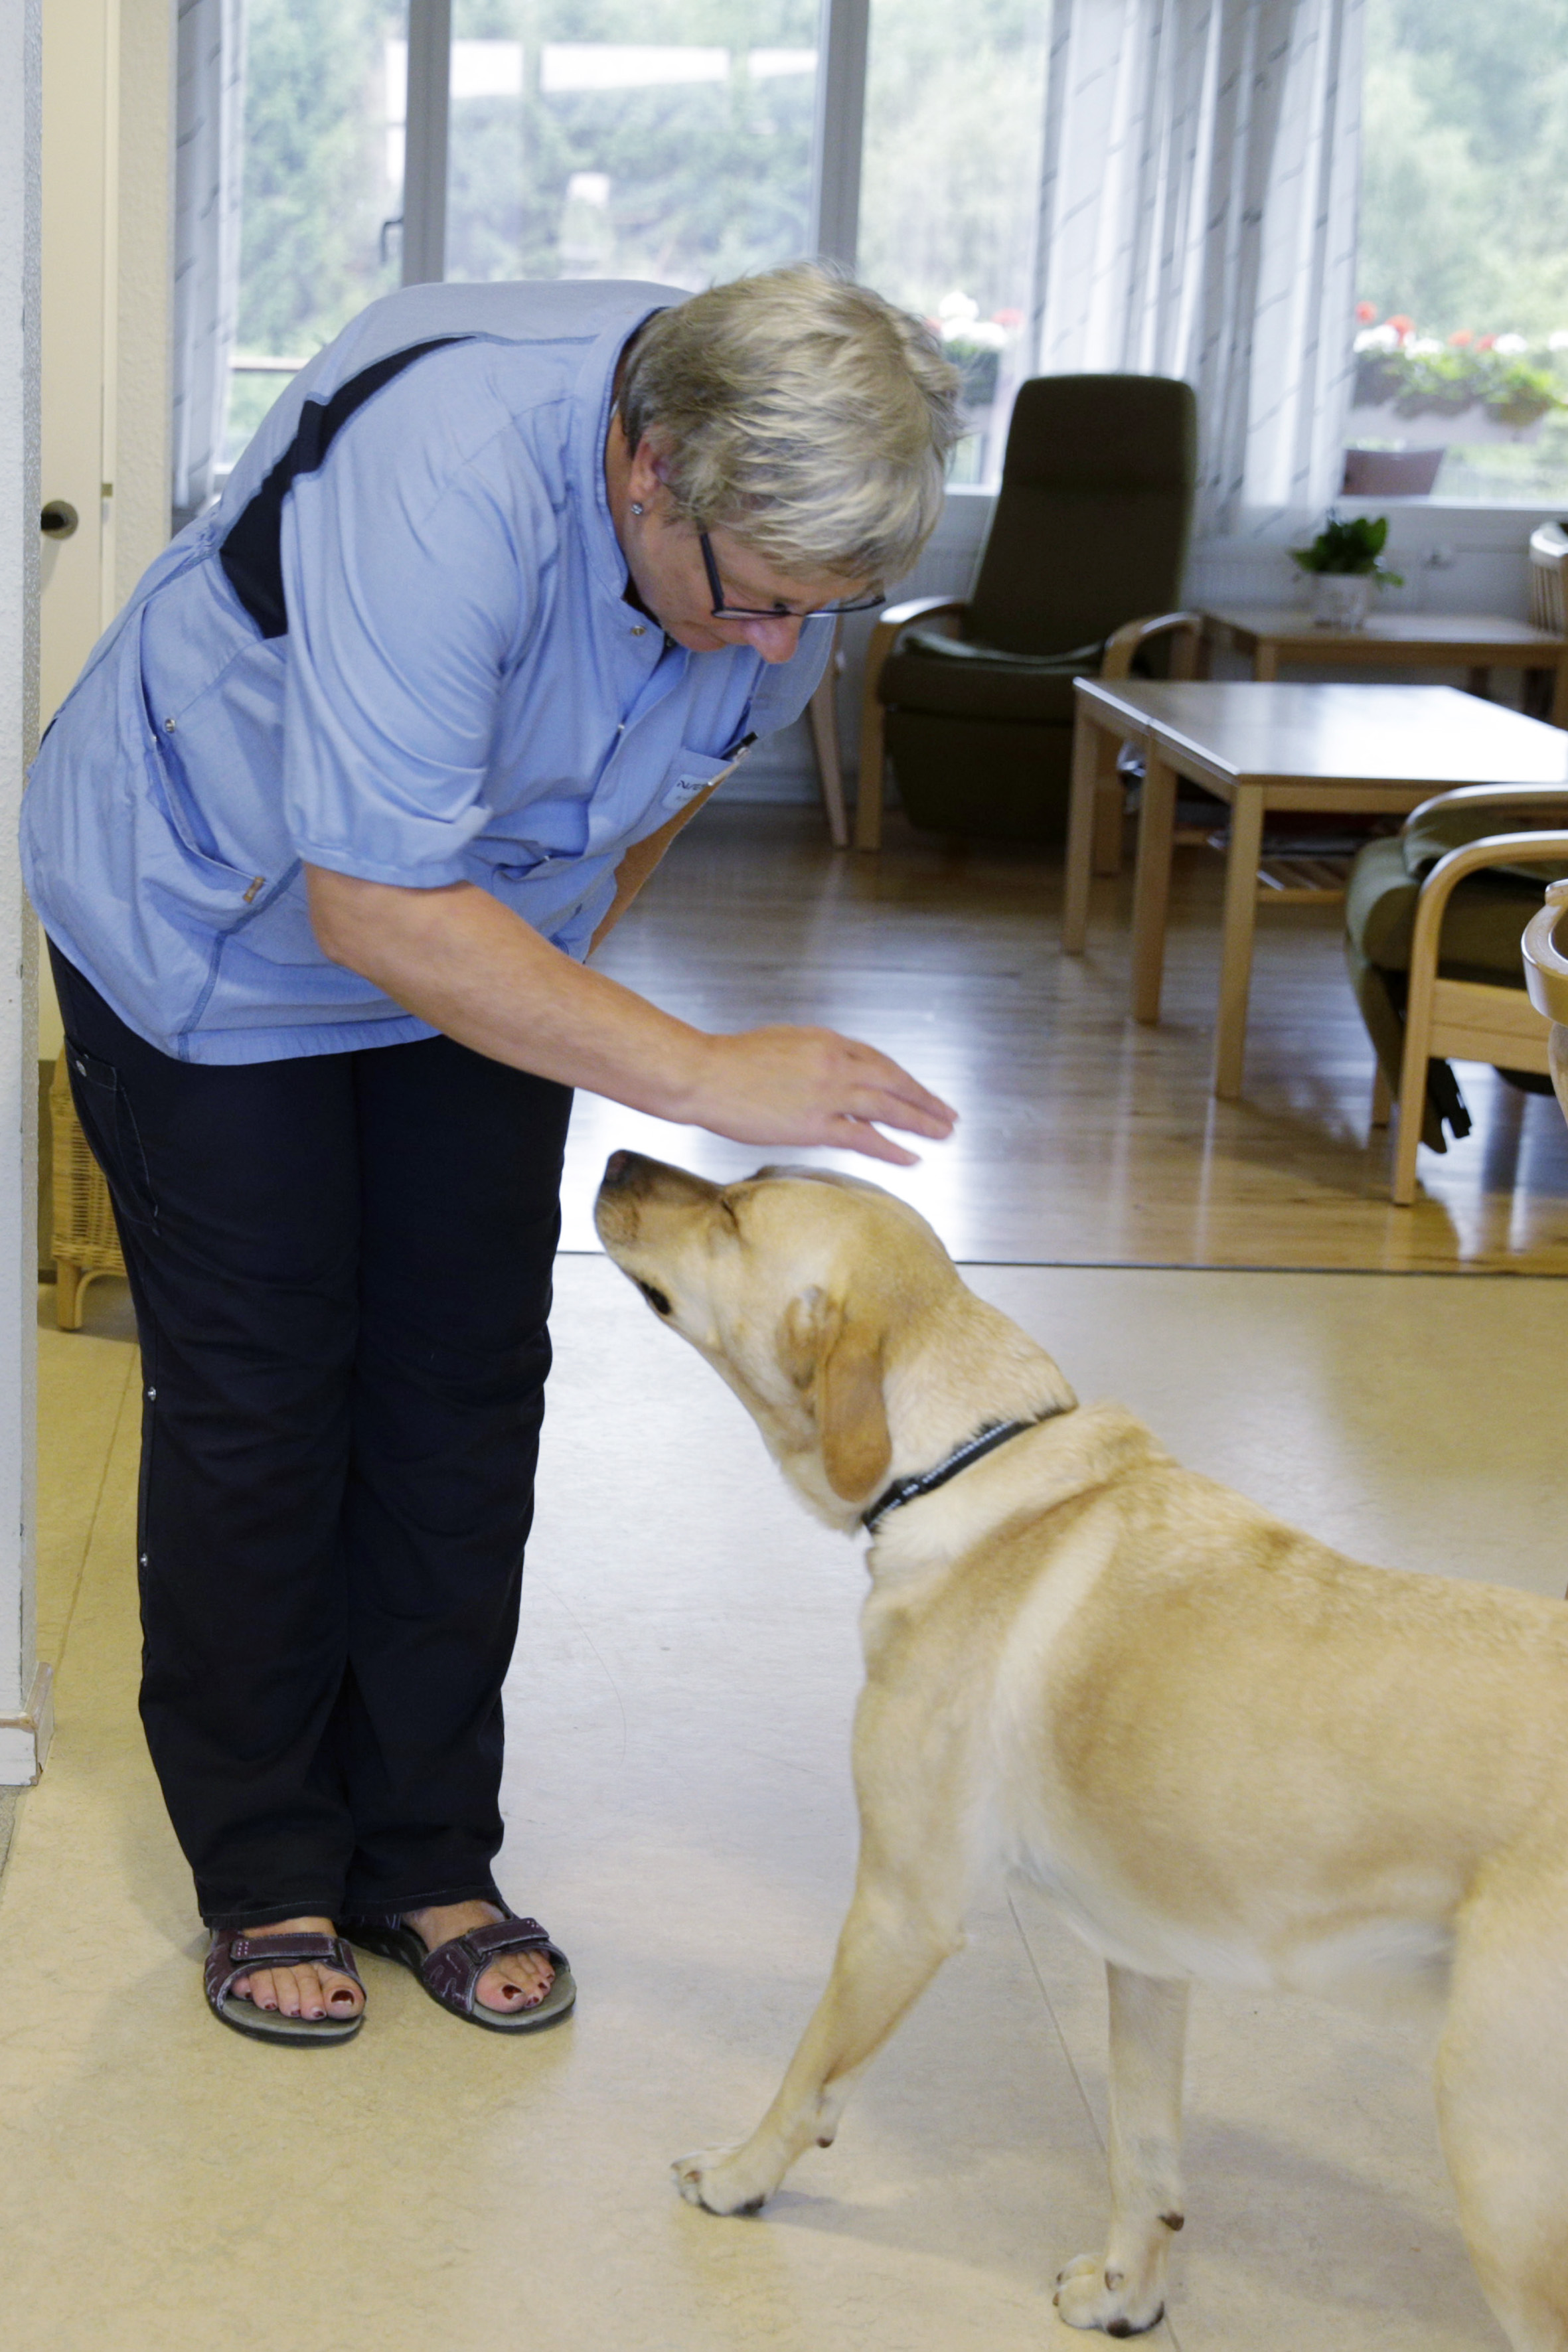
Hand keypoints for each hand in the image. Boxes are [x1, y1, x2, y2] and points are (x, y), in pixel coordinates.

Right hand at [681, 1026, 955, 1166]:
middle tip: (947, 1115)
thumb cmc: (731, 1060)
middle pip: (894, 1081)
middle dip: (924, 1100)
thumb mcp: (783, 1042)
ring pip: (889, 1107)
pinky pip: (865, 1136)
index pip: (878, 1061)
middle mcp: (837, 1064)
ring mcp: (829, 1093)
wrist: (704, 1074)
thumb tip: (832, 1071)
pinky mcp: (816, 1123)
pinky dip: (892, 1148)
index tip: (919, 1092)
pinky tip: (912, 1157)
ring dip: (921, 1121)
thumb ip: (814, 1055)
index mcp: (828, 1041)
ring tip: (943, 1133)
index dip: (903, 1079)